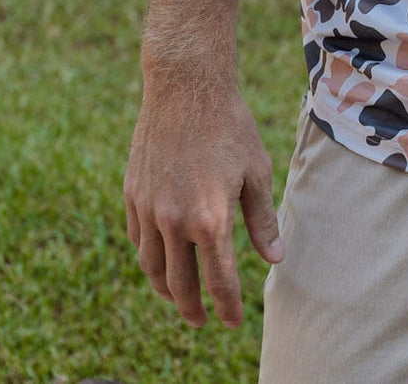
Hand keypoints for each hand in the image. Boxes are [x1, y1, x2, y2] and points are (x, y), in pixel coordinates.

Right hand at [124, 72, 282, 327]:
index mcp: (211, 219)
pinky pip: (138, 238)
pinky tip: (161, 256)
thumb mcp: (256, 171)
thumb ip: (261, 220)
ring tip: (179, 298)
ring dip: (165, 289)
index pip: (219, 282)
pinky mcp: (133, 193)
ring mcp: (149, 208)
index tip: (232, 322)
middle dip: (193, 309)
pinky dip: (149, 255)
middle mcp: (174, 221)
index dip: (227, 307)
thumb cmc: (230, 125)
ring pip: (151, 267)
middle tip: (202, 320)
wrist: (187, 86)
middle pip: (179, 285)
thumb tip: (274, 259)